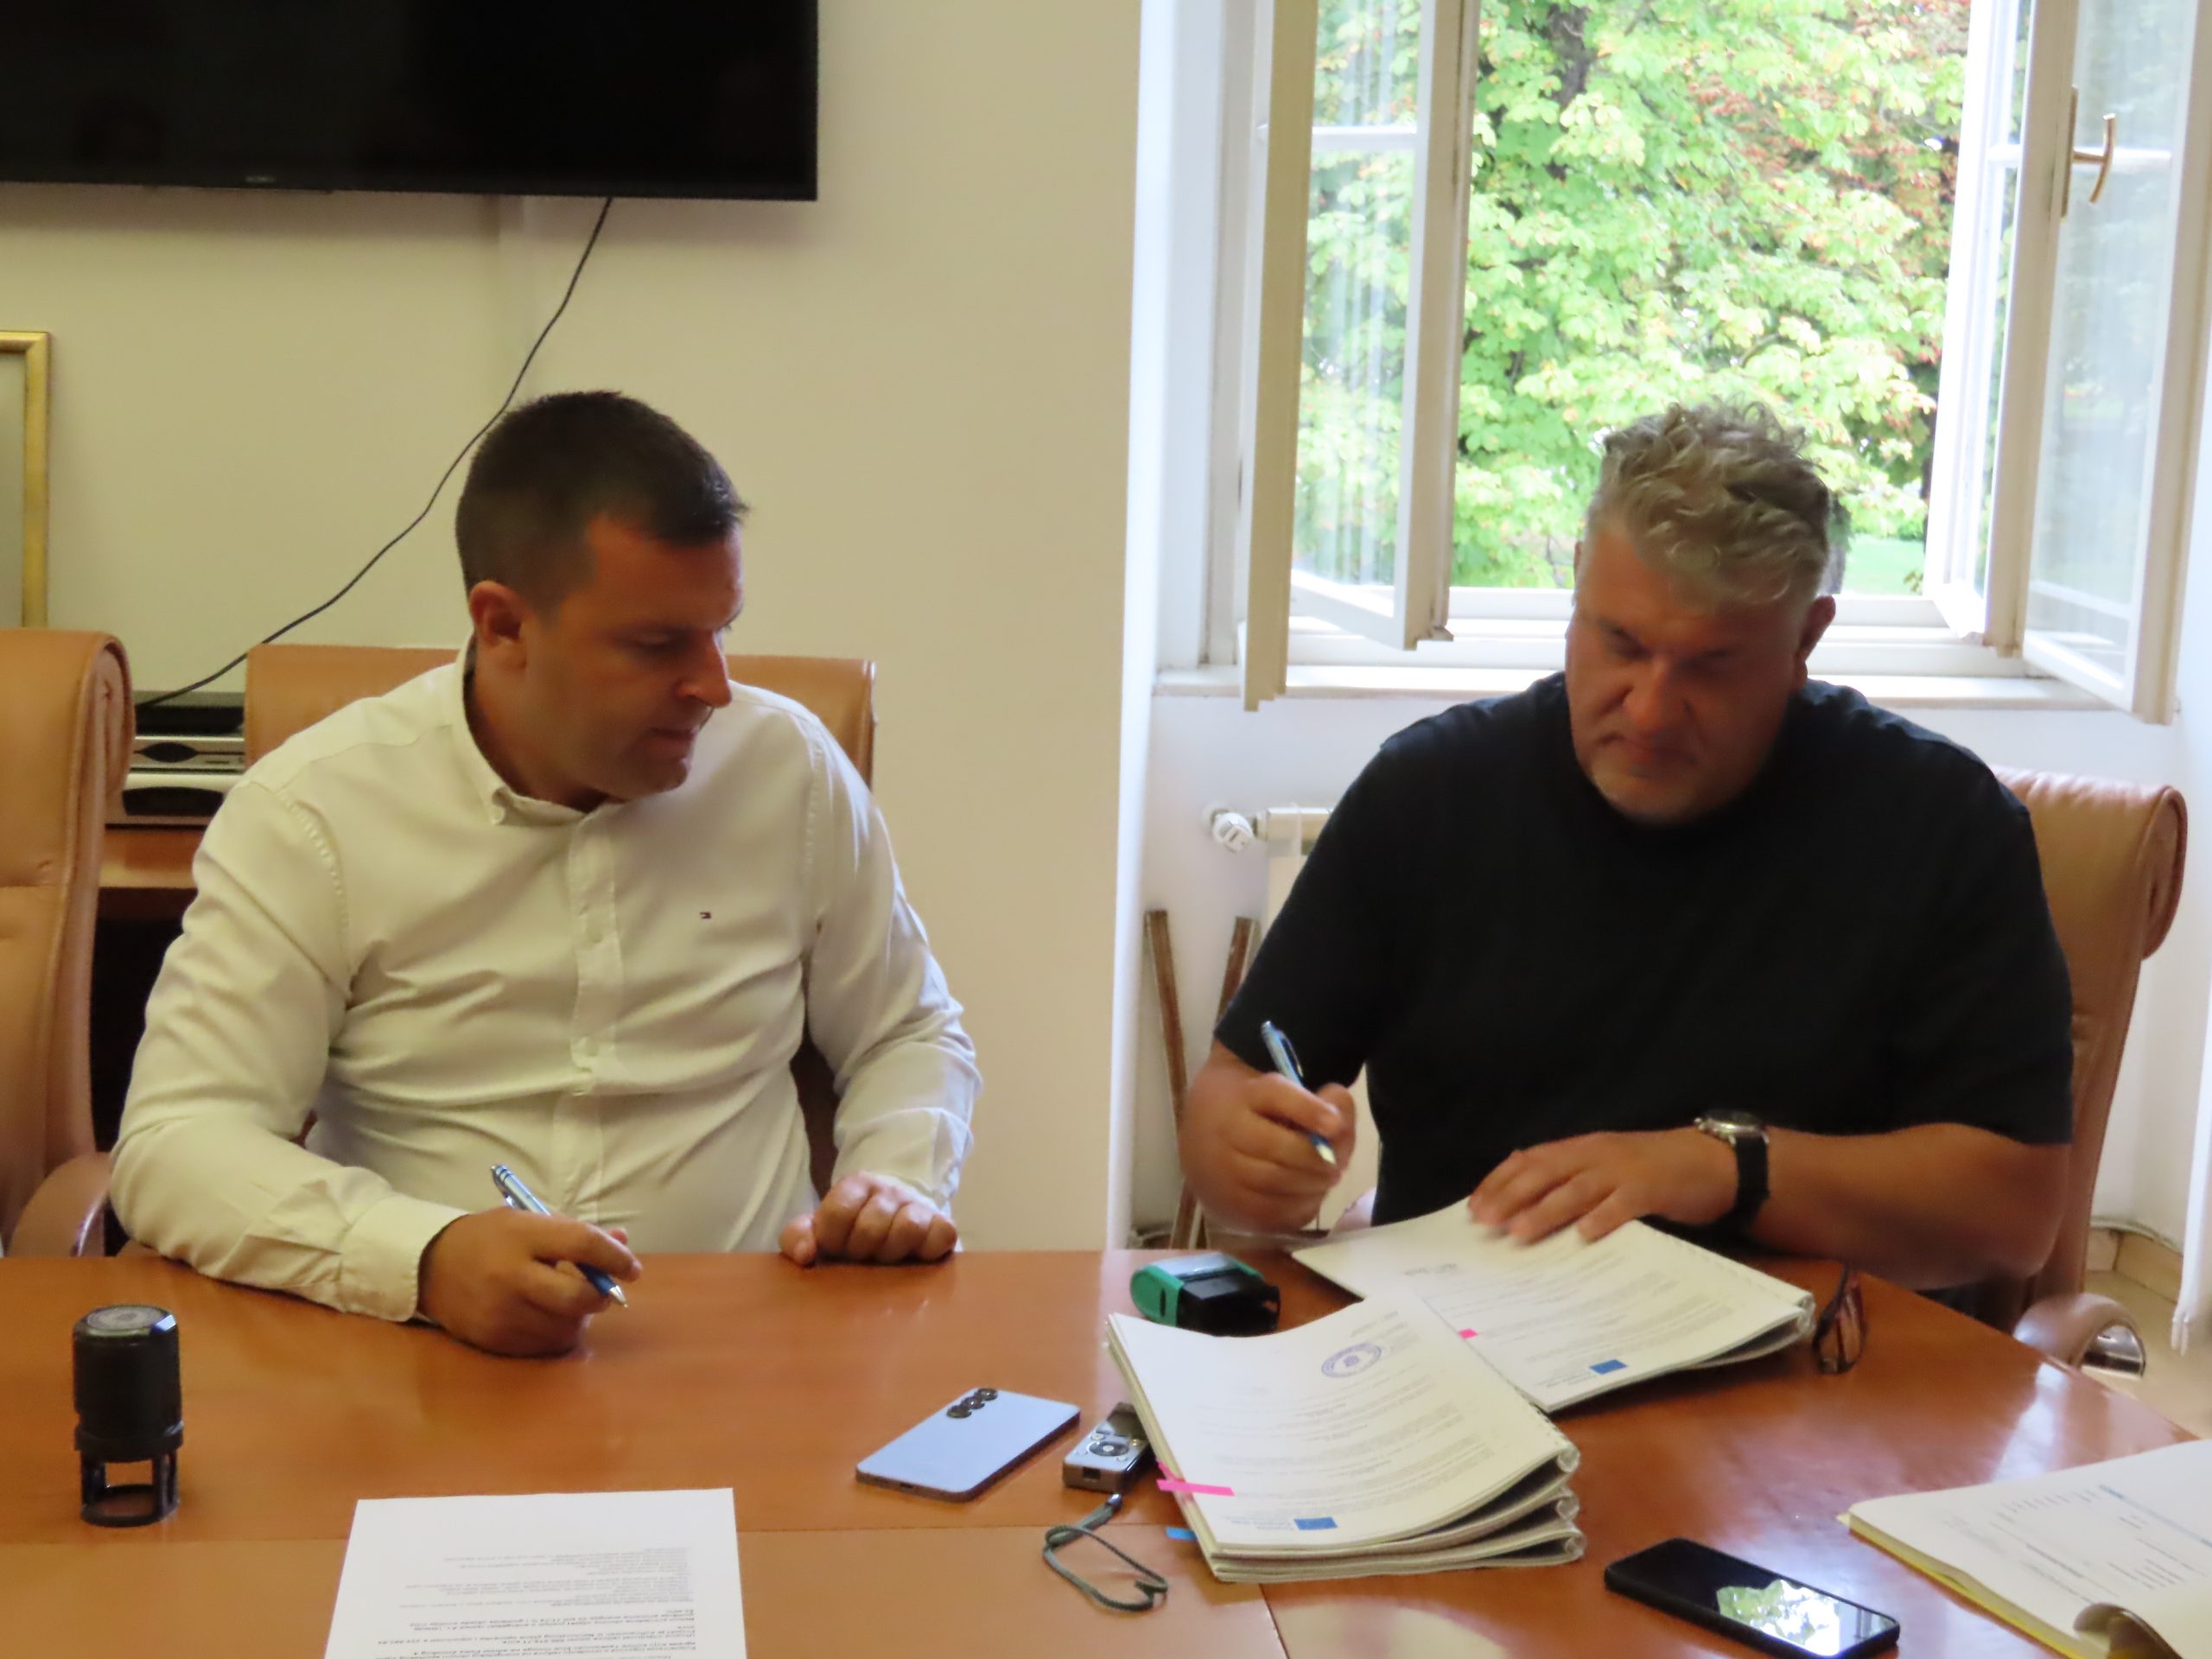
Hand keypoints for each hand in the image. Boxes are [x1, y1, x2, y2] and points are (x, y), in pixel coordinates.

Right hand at [417, 1209, 640, 1356]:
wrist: (431, 1265)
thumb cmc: (491, 1238)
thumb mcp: (530, 1221)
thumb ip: (575, 1233)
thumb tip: (623, 1244)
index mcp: (522, 1236)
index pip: (582, 1245)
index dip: (615, 1257)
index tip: (632, 1267)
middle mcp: (510, 1276)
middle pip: (577, 1296)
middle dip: (601, 1295)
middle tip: (605, 1290)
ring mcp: (501, 1313)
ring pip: (565, 1327)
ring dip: (579, 1317)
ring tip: (570, 1302)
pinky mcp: (494, 1340)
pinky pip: (543, 1346)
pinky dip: (555, 1333)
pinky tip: (548, 1317)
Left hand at [780, 1173, 957, 1266]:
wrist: (895, 1218)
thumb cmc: (852, 1230)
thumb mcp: (820, 1229)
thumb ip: (797, 1236)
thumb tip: (806, 1256)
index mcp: (856, 1185)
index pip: (838, 1211)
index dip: (832, 1239)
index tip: (836, 1249)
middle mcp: (889, 1191)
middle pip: (872, 1225)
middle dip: (861, 1251)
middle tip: (861, 1257)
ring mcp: (918, 1206)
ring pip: (909, 1227)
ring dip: (893, 1252)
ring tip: (886, 1259)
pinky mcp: (943, 1224)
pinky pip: (941, 1234)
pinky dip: (927, 1250)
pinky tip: (914, 1258)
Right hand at [1183, 1051, 1355, 1233]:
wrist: (1200, 1137)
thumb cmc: (1250, 1111)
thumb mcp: (1278, 1090)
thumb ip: (1318, 1102)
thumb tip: (1337, 1126)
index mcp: (1237, 1097)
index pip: (1274, 1096)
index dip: (1308, 1110)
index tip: (1336, 1123)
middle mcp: (1221, 1134)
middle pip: (1276, 1147)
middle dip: (1315, 1158)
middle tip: (1337, 1164)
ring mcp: (1218, 1174)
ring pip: (1273, 1183)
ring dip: (1311, 1184)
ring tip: (1326, 1179)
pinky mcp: (1225, 1208)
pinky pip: (1269, 1215)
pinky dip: (1299, 1207)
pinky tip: (1309, 1196)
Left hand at [1467, 1129, 1735, 1243]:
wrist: (1710, 1161)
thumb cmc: (1650, 1170)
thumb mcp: (1603, 1165)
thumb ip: (1569, 1176)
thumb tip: (1521, 1198)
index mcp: (1581, 1148)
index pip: (1530, 1160)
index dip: (1500, 1182)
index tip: (1474, 1207)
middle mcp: (1596, 1155)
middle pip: (1545, 1172)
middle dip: (1511, 1196)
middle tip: (1486, 1222)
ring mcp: (1623, 1171)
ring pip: (1577, 1189)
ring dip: (1545, 1211)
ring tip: (1520, 1232)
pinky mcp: (1651, 1189)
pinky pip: (1623, 1204)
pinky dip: (1603, 1217)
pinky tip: (1584, 1235)